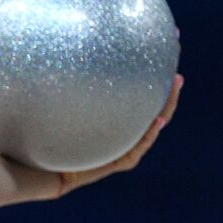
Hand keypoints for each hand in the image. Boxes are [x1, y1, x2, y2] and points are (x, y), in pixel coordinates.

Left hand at [51, 73, 184, 197]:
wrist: (44, 165)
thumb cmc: (51, 132)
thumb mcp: (70, 107)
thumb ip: (79, 90)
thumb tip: (77, 57)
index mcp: (118, 123)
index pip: (143, 104)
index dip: (156, 89)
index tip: (165, 67)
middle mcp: (124, 136)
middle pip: (155, 114)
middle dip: (169, 96)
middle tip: (178, 77)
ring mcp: (124, 150)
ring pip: (152, 129)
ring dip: (165, 109)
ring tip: (175, 89)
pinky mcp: (119, 162)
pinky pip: (137, 147)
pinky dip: (149, 134)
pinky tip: (157, 120)